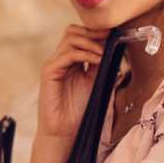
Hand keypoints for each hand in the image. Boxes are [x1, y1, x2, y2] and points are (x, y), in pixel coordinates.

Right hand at [36, 24, 108, 138]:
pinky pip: (68, 55)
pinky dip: (85, 54)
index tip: (114, 34)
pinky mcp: (49, 71)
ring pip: (71, 39)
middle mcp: (60, 59)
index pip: (80, 36)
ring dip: (91, 42)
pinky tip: (97, 60)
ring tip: (104, 53)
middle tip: (109, 38)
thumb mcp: (95, 84)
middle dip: (93, 32)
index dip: (96, 32)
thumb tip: (114, 51)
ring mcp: (54, 64)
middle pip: (73, 32)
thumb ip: (101, 67)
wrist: (64, 131)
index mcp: (71, 61)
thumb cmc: (78, 111)